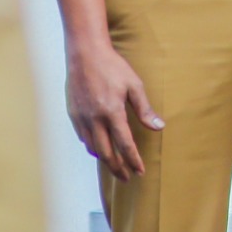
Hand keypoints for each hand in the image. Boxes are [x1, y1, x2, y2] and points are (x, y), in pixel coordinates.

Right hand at [66, 38, 161, 179]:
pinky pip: (83, 138)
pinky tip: (99, 147)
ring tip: (115, 165)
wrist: (84, 53)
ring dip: (105, 159)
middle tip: (127, 178)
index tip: (140, 171)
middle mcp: (95, 118)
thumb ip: (145, 109)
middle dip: (118, 169)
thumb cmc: (112, 66)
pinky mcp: (73, 114)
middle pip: (107, 153)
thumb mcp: (134, 85)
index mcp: (112, 112)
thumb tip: (159, 127)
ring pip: (93, 148)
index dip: (133, 161)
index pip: (125, 145)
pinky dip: (92, 146)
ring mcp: (82, 117)